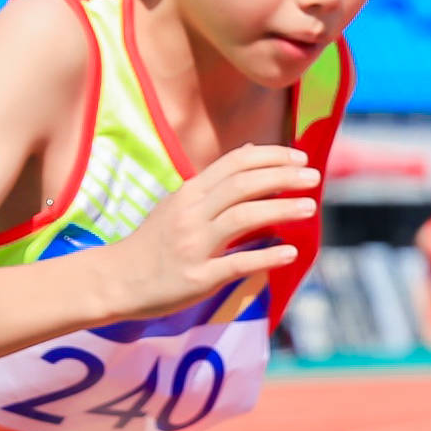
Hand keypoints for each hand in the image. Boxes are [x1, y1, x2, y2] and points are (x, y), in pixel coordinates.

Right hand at [110, 144, 317, 318]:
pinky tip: (290, 252)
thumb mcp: (178, 203)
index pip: (235, 163)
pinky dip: (266, 255)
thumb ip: (215, 180)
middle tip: (314, 176)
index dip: (271, 156)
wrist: (115, 280)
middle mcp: (191, 213)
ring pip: (243, 217)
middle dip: (284, 176)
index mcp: (189, 193)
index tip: (299, 157)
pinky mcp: (197, 278)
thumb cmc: (153, 242)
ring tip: (310, 207)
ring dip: (281, 208)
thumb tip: (251, 150)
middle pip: (243, 184)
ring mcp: (194, 245)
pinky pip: (237, 263)